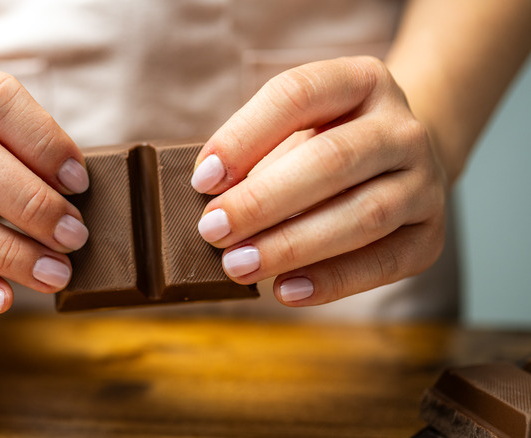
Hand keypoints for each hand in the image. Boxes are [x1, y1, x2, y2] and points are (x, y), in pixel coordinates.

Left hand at [191, 56, 446, 305]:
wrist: (400, 165)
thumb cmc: (325, 145)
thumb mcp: (294, 127)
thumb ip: (254, 153)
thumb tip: (208, 200)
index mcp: (362, 81)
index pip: (298, 95)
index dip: (244, 137)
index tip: (202, 178)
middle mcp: (403, 129)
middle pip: (332, 159)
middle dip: (263, 200)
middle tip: (213, 230)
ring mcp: (425, 183)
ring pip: (364, 214)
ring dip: (292, 245)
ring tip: (239, 265)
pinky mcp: (430, 235)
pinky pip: (385, 262)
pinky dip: (332, 280)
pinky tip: (284, 290)